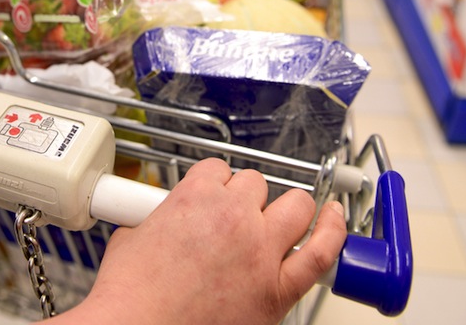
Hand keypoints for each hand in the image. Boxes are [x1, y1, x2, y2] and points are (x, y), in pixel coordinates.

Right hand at [48, 157, 346, 324]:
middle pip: (256, 184)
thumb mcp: (131, 237)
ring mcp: (261, 251)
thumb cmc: (131, 295)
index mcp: (196, 197)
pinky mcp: (278, 290)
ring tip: (283, 218)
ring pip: (296, 205)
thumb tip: (162, 220)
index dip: (216, 185)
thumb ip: (156, 218)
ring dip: (289, 208)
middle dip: (247, 198)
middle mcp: (234, 217)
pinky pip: (322, 252)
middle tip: (236, 218)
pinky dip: (334, 231)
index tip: (213, 197)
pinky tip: (335, 219)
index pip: (219, 170)